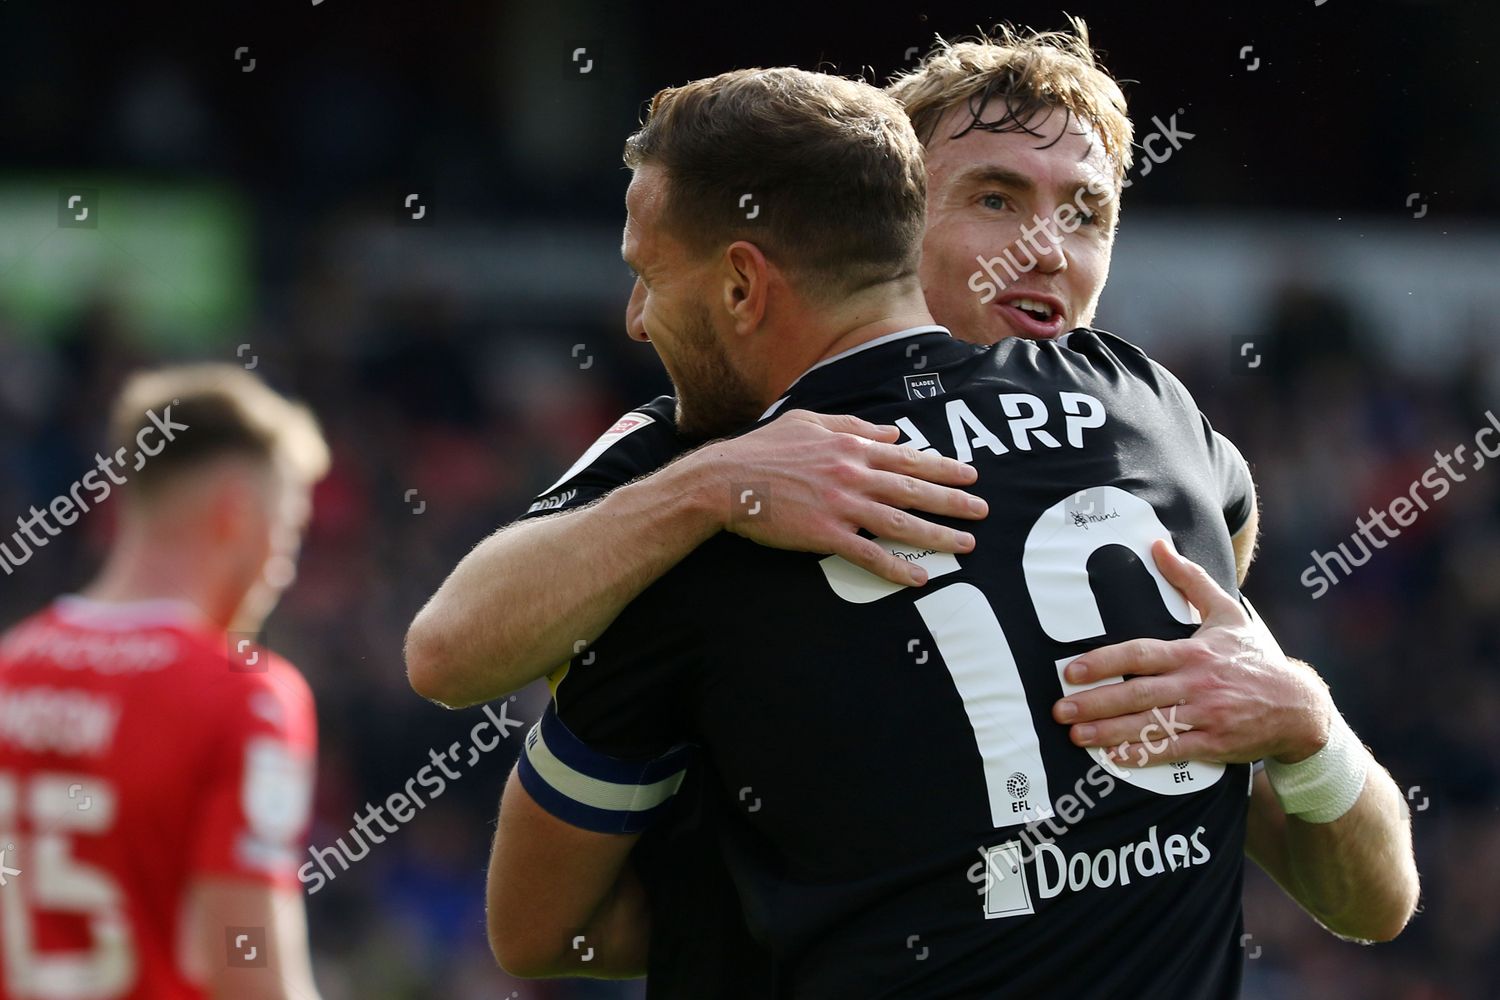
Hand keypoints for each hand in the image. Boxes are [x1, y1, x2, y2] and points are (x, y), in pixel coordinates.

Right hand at [694, 409, 986, 585]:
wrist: (725, 479)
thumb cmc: (763, 448)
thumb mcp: (809, 421)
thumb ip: (853, 425)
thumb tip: (893, 432)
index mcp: (852, 446)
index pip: (909, 457)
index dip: (944, 467)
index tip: (971, 475)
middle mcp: (854, 474)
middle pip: (915, 489)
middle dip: (954, 501)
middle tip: (983, 511)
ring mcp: (841, 505)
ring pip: (901, 522)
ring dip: (937, 535)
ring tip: (965, 545)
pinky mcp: (825, 534)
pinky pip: (869, 554)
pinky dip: (896, 566)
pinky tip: (918, 576)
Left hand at [1051, 539, 1333, 765]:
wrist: (1300, 706)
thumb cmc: (1255, 657)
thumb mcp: (1227, 612)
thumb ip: (1190, 579)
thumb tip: (1158, 545)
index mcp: (1193, 652)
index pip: (1140, 655)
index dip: (1103, 662)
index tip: (1071, 671)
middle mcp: (1197, 684)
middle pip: (1138, 694)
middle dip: (1096, 702)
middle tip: (1060, 709)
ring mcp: (1207, 716)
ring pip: (1151, 725)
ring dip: (1110, 732)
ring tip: (1076, 736)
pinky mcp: (1216, 744)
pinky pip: (1174, 750)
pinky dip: (1144, 755)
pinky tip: (1116, 757)